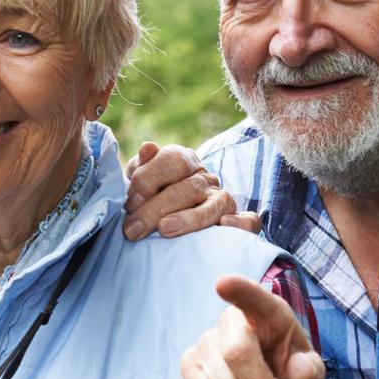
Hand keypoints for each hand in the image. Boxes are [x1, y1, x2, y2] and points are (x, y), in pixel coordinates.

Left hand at [123, 141, 261, 239]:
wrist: (167, 222)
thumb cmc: (147, 201)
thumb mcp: (138, 183)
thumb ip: (141, 168)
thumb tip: (148, 148)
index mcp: (182, 161)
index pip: (172, 160)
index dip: (149, 179)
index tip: (129, 203)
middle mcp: (205, 177)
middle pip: (188, 187)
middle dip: (156, 208)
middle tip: (132, 230)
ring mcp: (223, 199)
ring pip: (215, 204)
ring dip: (190, 218)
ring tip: (165, 230)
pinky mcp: (237, 221)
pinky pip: (249, 221)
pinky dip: (240, 223)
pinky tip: (224, 226)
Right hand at [180, 275, 325, 378]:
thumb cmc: (291, 377)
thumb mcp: (311, 376)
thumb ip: (310, 372)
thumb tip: (298, 370)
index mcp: (269, 312)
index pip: (253, 297)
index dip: (238, 289)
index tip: (223, 283)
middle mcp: (233, 319)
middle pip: (237, 352)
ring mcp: (207, 340)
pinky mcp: (189, 363)